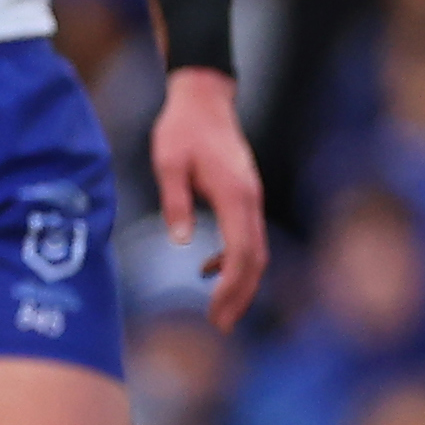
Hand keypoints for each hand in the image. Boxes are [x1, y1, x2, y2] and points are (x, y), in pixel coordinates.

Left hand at [149, 68, 266, 331]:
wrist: (204, 99)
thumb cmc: (182, 129)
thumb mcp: (168, 161)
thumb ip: (175, 200)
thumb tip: (180, 240)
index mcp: (234, 193)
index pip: (241, 251)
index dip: (232, 285)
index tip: (216, 311)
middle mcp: (251, 199)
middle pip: (255, 258)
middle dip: (240, 295)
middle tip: (219, 326)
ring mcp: (251, 198)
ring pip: (256, 251)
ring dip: (240, 282)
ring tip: (218, 312)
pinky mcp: (244, 197)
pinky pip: (247, 237)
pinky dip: (233, 260)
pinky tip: (207, 269)